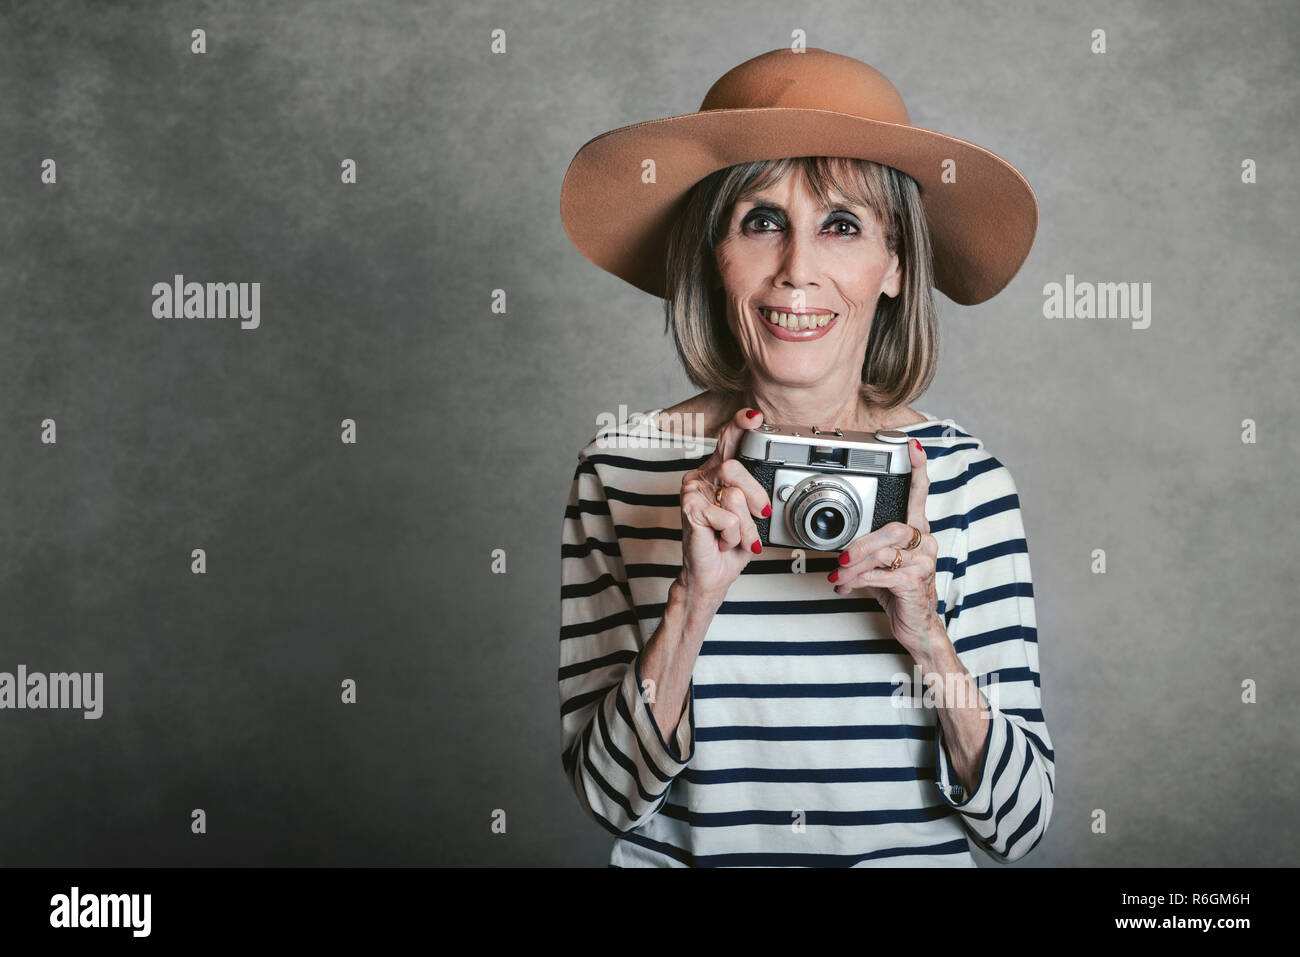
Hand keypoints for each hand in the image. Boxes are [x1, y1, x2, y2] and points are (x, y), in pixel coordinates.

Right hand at [677, 407, 772, 605]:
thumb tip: (768, 489)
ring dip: (745, 526)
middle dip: (756, 496)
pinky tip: (721, 541)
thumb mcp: (751, 515)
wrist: (712, 574)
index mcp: (717, 473)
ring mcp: (693, 491)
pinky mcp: (689, 508)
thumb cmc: (731, 544)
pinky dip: (732, 536)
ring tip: (736, 536)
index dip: (740, 424)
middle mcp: (702, 476)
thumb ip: (755, 495)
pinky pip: (726, 518)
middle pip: (735, 467)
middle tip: (759, 514)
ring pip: (734, 495)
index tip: (754, 417)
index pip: (728, 440)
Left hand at [828, 438, 943, 662]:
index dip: (917, 469)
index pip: (920, 494)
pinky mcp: (915, 582)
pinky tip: (846, 586)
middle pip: (891, 528)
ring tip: (838, 576)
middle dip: (860, 544)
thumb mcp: (879, 563)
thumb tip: (837, 543)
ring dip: (853, 566)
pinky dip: (857, 580)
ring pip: (882, 552)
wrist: (916, 626)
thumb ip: (866, 547)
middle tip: (839, 557)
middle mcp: (925, 543)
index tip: (913, 446)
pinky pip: (881, 574)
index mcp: (917, 532)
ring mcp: (924, 562)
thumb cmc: (897, 590)